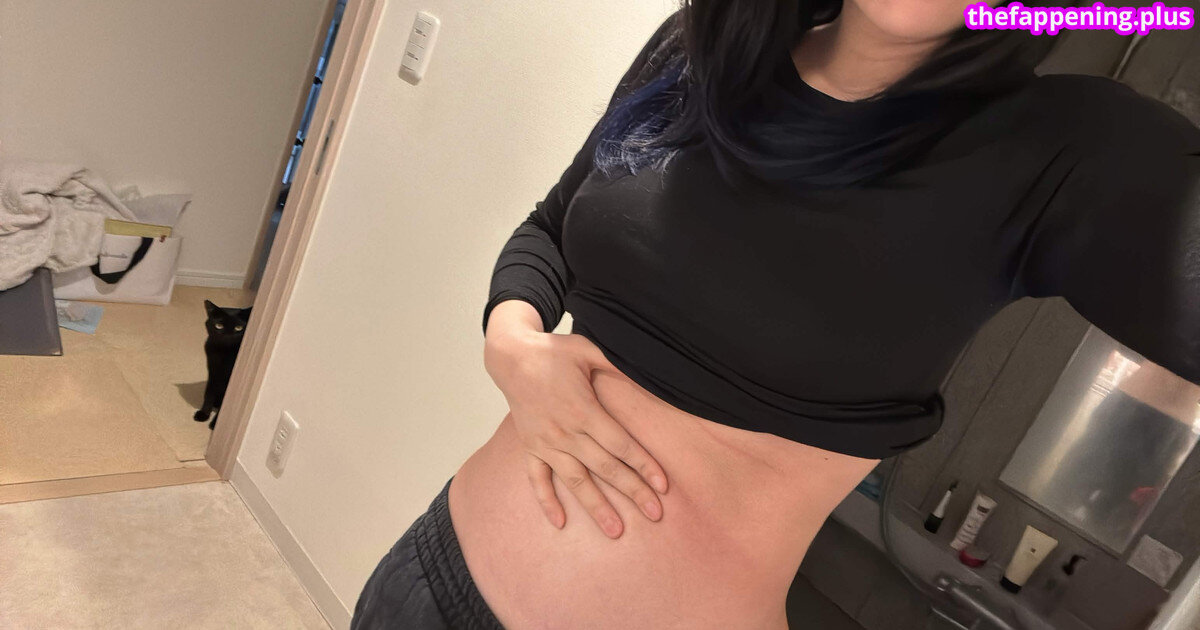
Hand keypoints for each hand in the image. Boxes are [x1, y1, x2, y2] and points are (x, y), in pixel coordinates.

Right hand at [485, 302, 667, 538]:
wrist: (510, 356)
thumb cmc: (554, 352)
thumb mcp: (589, 350)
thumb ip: (617, 366)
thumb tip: (649, 371)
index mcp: (585, 410)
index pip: (621, 445)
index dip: (644, 465)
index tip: (663, 485)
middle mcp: (566, 432)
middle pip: (606, 468)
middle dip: (633, 492)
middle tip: (655, 514)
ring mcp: (546, 443)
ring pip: (576, 481)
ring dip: (597, 507)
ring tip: (616, 531)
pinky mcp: (529, 447)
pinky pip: (537, 480)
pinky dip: (546, 502)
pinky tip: (560, 523)